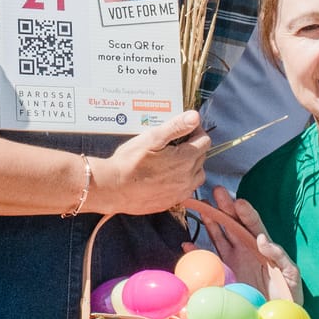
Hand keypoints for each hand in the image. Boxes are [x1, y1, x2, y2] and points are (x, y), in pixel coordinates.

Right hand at [94, 112, 209, 214]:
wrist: (113, 188)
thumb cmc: (129, 162)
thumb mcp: (152, 138)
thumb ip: (176, 127)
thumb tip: (195, 117)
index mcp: (186, 158)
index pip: (205, 140)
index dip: (197, 130)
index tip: (186, 127)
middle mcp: (188, 177)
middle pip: (202, 156)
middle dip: (194, 145)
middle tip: (176, 141)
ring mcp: (181, 191)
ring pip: (198, 175)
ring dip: (192, 164)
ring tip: (175, 159)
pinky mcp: (172, 201)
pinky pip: (187, 189)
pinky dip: (184, 180)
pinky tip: (169, 175)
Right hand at [188, 186, 302, 304]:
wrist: (276, 316)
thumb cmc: (289, 293)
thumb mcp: (291, 273)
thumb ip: (279, 255)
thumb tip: (262, 239)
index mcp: (263, 246)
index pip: (253, 224)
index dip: (246, 212)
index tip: (238, 202)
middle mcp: (246, 249)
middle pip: (234, 224)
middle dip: (225, 207)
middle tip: (217, 191)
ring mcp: (234, 260)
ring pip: (220, 236)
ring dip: (211, 221)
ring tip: (202, 206)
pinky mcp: (224, 274)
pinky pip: (209, 260)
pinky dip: (196, 253)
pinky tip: (187, 245)